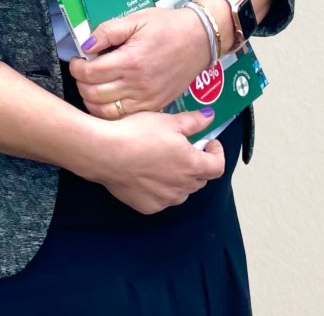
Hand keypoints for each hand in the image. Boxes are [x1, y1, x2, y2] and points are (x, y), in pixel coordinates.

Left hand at [68, 6, 209, 118]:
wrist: (199, 40)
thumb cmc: (167, 27)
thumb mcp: (136, 20)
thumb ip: (108, 31)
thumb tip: (86, 45)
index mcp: (130, 61)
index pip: (90, 74)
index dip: (77, 68)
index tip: (77, 61)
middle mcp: (137, 85)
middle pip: (94, 95)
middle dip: (81, 84)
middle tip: (83, 73)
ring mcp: (147, 99)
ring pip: (106, 112)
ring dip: (92, 101)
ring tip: (92, 86)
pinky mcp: (155, 107)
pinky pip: (125, 118)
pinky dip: (110, 112)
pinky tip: (108, 98)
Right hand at [88, 108, 225, 212]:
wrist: (106, 153)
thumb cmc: (138, 133)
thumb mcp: (168, 121)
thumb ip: (193, 121)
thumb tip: (210, 117)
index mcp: (192, 165)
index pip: (217, 166)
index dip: (217, 153)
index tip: (208, 143)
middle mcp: (182, 187)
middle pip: (200, 179)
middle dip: (198, 164)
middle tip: (184, 148)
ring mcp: (165, 199)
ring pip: (182, 191)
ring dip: (180, 179)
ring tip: (165, 162)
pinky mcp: (148, 207)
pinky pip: (162, 199)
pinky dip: (162, 189)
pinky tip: (147, 174)